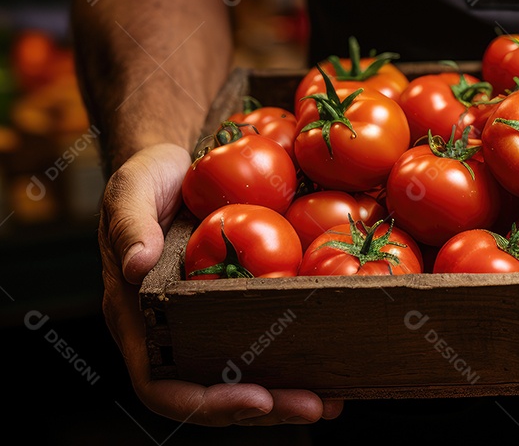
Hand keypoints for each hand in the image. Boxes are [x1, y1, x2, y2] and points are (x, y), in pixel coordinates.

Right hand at [100, 143, 344, 424]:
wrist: (183, 160)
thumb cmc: (149, 176)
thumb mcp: (131, 190)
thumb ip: (129, 226)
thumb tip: (135, 265)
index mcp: (140, 320)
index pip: (163, 384)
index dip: (206, 403)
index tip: (255, 397)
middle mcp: (177, 333)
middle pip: (215, 394)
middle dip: (266, 408)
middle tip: (315, 405)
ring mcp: (215, 322)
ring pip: (248, 377)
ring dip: (290, 394)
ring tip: (335, 399)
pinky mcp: (246, 303)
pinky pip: (272, 339)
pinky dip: (303, 355)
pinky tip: (340, 360)